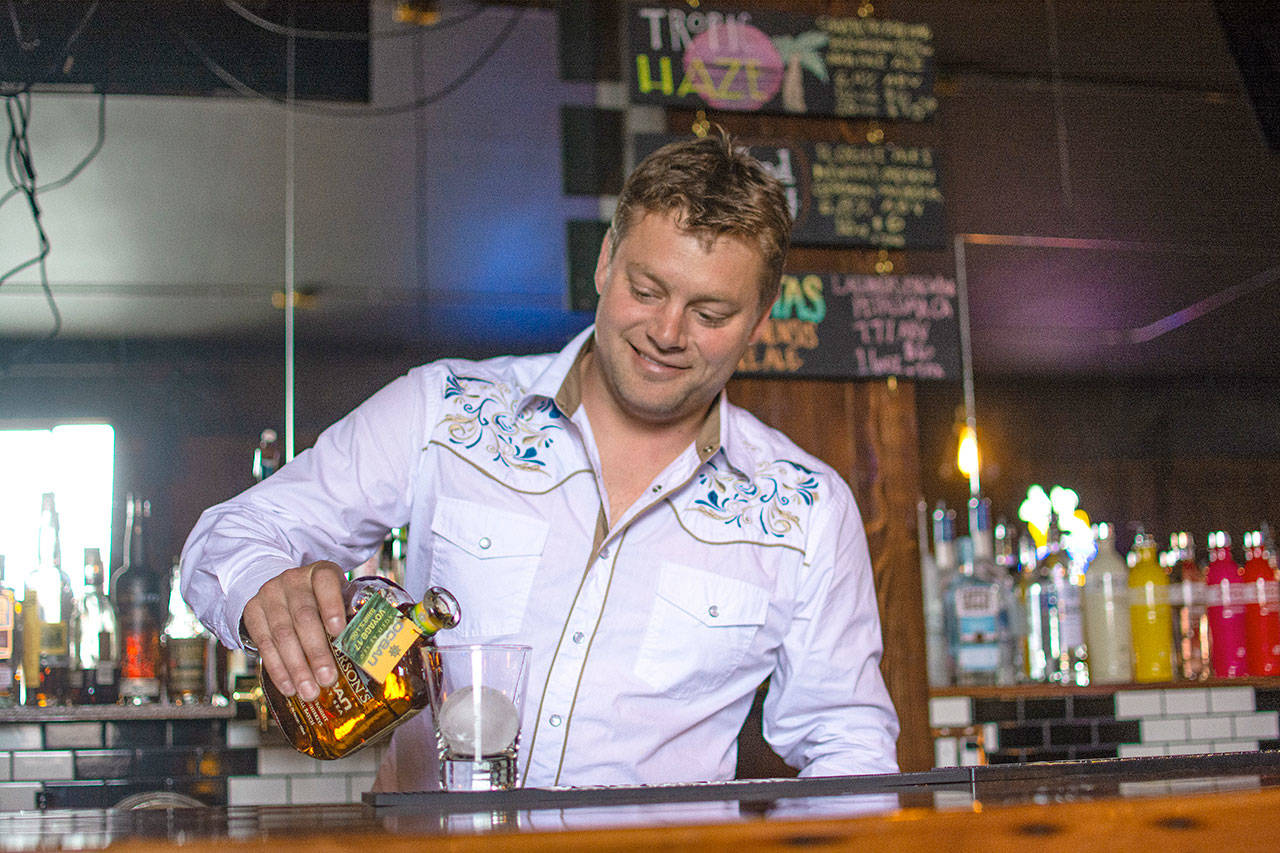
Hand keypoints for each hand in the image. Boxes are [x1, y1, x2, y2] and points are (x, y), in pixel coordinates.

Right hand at [241, 560, 347, 701]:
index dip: (332, 606)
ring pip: (282, 634)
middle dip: (316, 651)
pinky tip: (289, 687)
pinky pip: (263, 643)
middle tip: (327, 679)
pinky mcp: (252, 611)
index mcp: (321, 572)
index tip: (338, 631)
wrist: (280, 589)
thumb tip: (370, 653)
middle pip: (304, 616)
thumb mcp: (337, 596)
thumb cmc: (319, 599)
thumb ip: (350, 615)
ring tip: (309, 691)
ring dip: (296, 667)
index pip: (326, 583)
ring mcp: (270, 594)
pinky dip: (277, 669)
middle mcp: (293, 580)